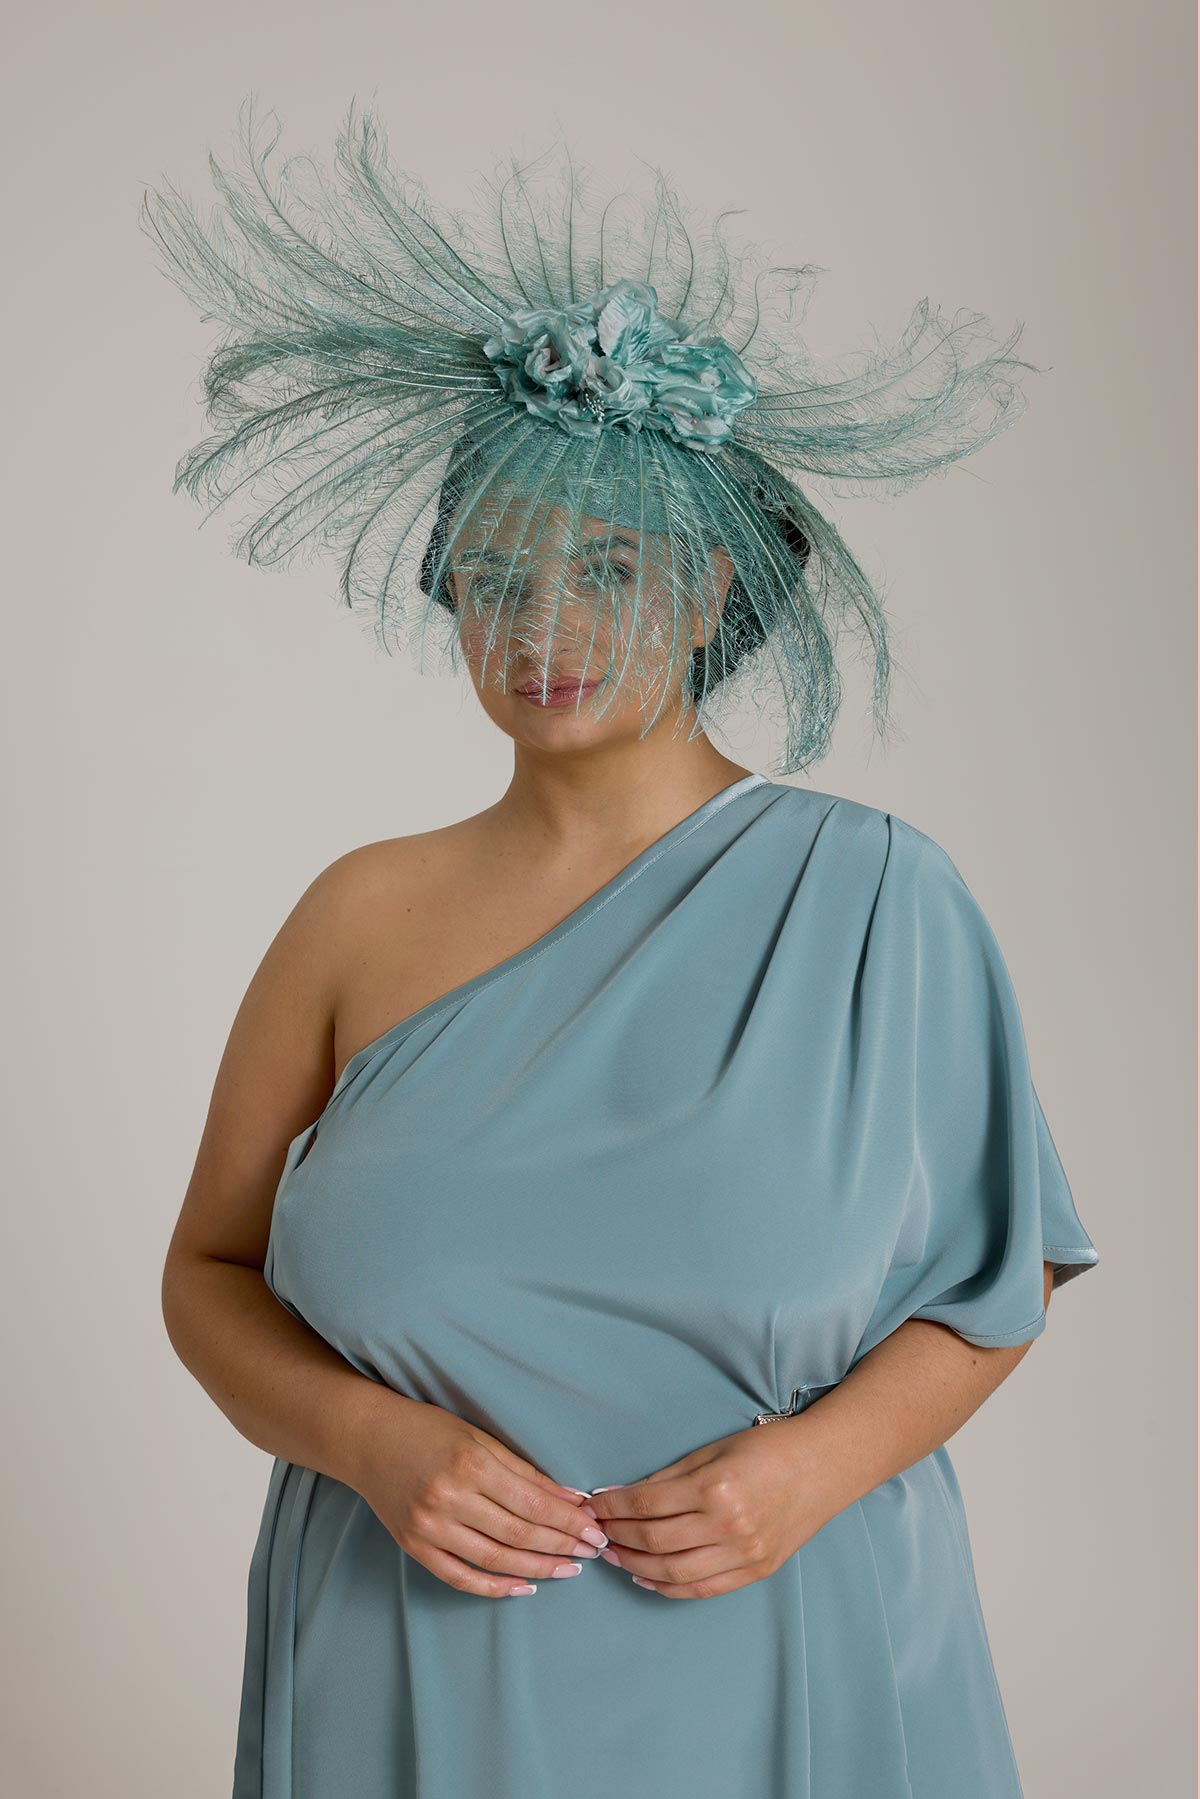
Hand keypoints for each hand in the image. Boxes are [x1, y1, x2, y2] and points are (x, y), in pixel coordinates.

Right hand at [351, 1391, 607, 1597]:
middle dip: (562, 1546)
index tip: (596, 1529)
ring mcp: (430, 1527)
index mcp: (471, 1464)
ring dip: (539, 1568)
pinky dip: (495, 1588)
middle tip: (593, 1552)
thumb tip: (570, 1498)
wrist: (368, 1440)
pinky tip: (525, 1587)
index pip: (533, 1503)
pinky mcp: (415, 1547)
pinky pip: (461, 1577)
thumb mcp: (480, 1437)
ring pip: (496, 1560)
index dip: (569, 1521)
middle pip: (519, 1534)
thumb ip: (524, 1470)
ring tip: (568, 1570)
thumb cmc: (429, 1430)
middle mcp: (450, 1499)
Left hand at [584, 1416, 834, 1598]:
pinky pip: (703, 1589)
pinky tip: (646, 1578)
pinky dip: (669, 1588)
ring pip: (674, 1571)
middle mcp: (728, 1525)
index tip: (593, 1504)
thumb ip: (669, 1476)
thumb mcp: (713, 1451)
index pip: (647, 1503)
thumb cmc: (768, 1448)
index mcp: (715, 1487)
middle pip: (654, 1539)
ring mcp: (744, 1553)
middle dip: (618, 1535)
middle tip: (596, 1530)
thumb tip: (625, 1495)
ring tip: (615, 1555)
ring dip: (636, 1564)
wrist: (824, 1466)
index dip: (613, 1506)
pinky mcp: (756, 1570)